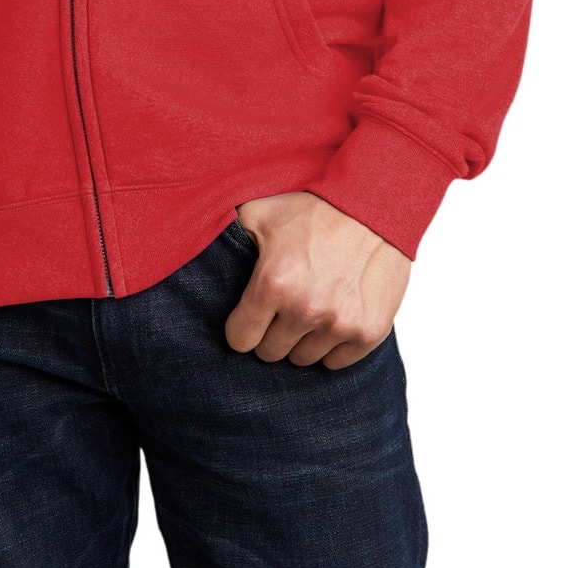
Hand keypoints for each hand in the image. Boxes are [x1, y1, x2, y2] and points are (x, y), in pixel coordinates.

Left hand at [226, 191, 410, 368]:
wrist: (372, 205)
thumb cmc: (314, 209)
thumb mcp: (260, 213)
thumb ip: (228, 237)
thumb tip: (194, 249)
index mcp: (273, 283)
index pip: (239, 340)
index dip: (242, 327)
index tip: (251, 316)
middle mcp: (305, 308)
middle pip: (270, 353)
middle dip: (272, 333)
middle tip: (283, 308)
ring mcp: (339, 323)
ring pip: (303, 359)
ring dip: (302, 339)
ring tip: (310, 307)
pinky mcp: (368, 332)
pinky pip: (336, 362)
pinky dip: (333, 346)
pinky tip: (333, 316)